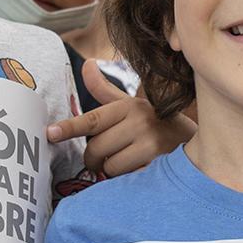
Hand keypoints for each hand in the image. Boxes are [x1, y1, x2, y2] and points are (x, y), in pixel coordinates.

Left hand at [46, 59, 194, 176]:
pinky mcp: (157, 161)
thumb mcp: (131, 105)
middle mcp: (138, 120)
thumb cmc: (154, 123)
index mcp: (127, 106)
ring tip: (125, 163)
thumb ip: (105, 91)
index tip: (50, 133)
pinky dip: (126, 178)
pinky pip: (125, 177)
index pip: (92, 119)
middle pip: (96, 149)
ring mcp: (149, 141)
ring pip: (109, 166)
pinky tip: (138, 169)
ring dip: (111, 171)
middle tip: (102, 161)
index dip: (69, 128)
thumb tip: (86, 64)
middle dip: (94, 160)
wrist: (192, 140)